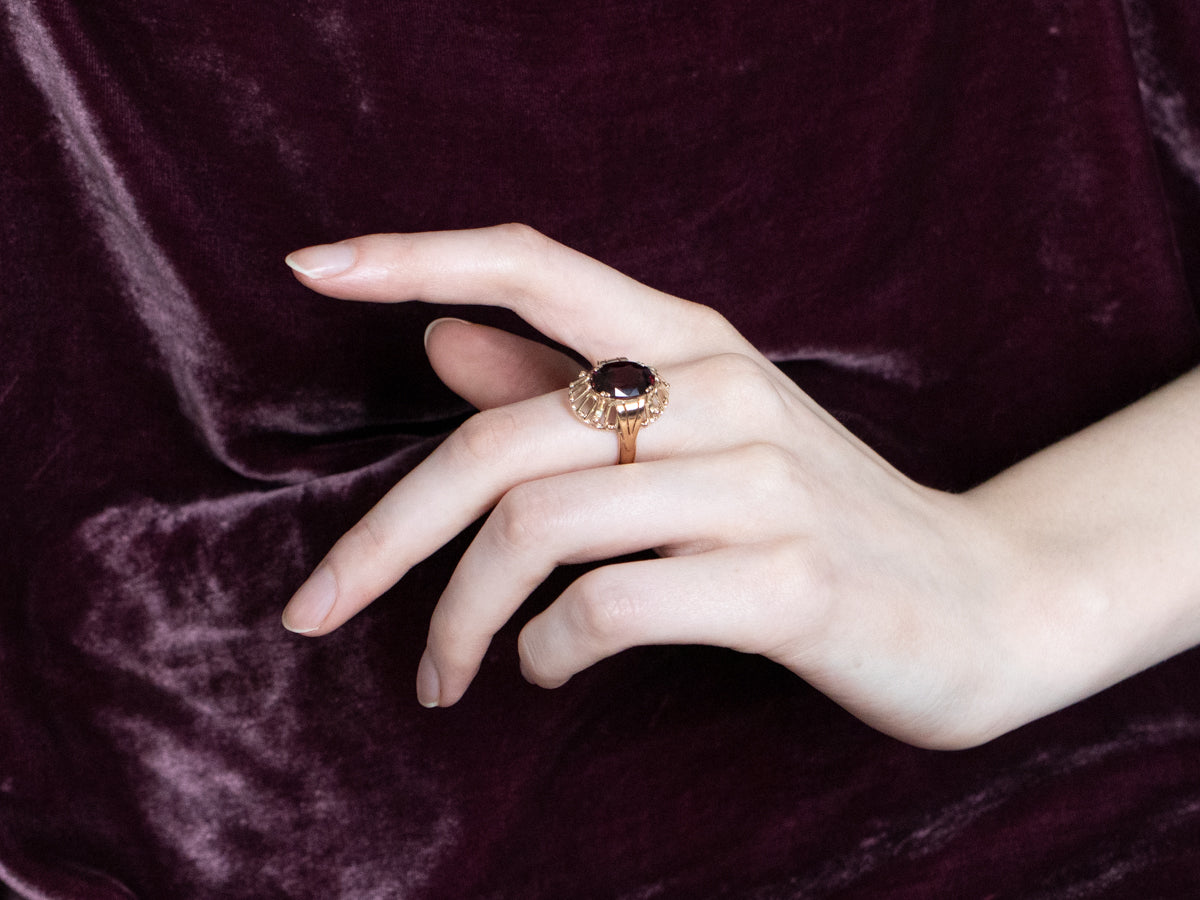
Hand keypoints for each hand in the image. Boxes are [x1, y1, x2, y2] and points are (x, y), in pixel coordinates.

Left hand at [279, 225, 1128, 748]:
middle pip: (497, 440)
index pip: (535, 264)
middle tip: (316, 609)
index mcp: (693, 342)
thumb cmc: (809, 519)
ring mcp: (759, 485)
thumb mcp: (693, 439)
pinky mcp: (784, 581)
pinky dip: (546, 650)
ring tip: (448, 675)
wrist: (977, 603)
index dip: (416, 256)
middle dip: (384, 538)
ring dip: (462, 619)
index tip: (311, 267)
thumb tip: (439, 343)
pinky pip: (608, 608)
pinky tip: (546, 669)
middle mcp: (721, 391)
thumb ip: (565, 388)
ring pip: (537, 528)